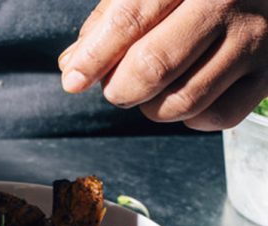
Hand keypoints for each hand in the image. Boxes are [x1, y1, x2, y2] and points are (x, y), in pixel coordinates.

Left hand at [58, 0, 267, 130]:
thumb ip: (110, 20)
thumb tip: (73, 65)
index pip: (129, 21)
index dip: (94, 57)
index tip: (73, 81)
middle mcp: (226, 2)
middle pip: (153, 67)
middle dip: (119, 88)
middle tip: (114, 87)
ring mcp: (254, 40)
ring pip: (182, 101)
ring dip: (150, 107)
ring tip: (150, 89)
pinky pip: (216, 117)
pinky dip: (189, 117)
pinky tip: (184, 93)